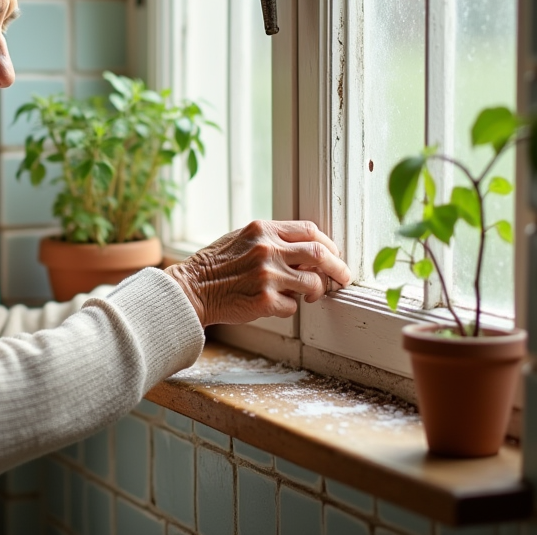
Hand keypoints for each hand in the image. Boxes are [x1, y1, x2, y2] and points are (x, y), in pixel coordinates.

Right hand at [163, 220, 350, 326]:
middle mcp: (267, 249)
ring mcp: (267, 275)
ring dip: (316, 291)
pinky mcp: (264, 300)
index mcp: (263, 230)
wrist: (192, 288)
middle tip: (344, 278)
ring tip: (309, 295)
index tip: (334, 255)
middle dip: (339, 268)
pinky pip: (293, 306)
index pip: (310, 231)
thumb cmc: (217, 265)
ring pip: (312, 283)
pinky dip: (290, 308)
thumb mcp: (243, 238)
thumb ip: (273, 240)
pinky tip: (275, 305)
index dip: (329, 244)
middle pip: (321, 254)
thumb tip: (308, 251)